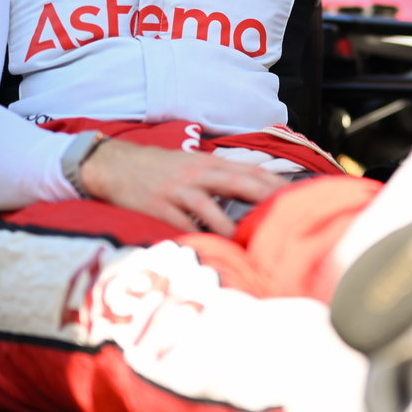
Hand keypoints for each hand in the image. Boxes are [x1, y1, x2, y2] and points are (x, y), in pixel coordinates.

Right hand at [79, 139, 288, 237]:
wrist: (113, 164)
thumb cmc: (158, 167)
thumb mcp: (191, 163)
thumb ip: (219, 175)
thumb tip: (251, 188)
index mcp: (208, 163)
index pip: (249, 170)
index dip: (274, 181)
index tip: (297, 193)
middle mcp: (196, 174)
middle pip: (237, 183)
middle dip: (264, 197)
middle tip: (287, 213)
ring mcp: (177, 191)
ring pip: (210, 207)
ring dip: (230, 225)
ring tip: (248, 241)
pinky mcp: (157, 207)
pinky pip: (181, 224)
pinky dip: (196, 236)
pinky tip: (210, 249)